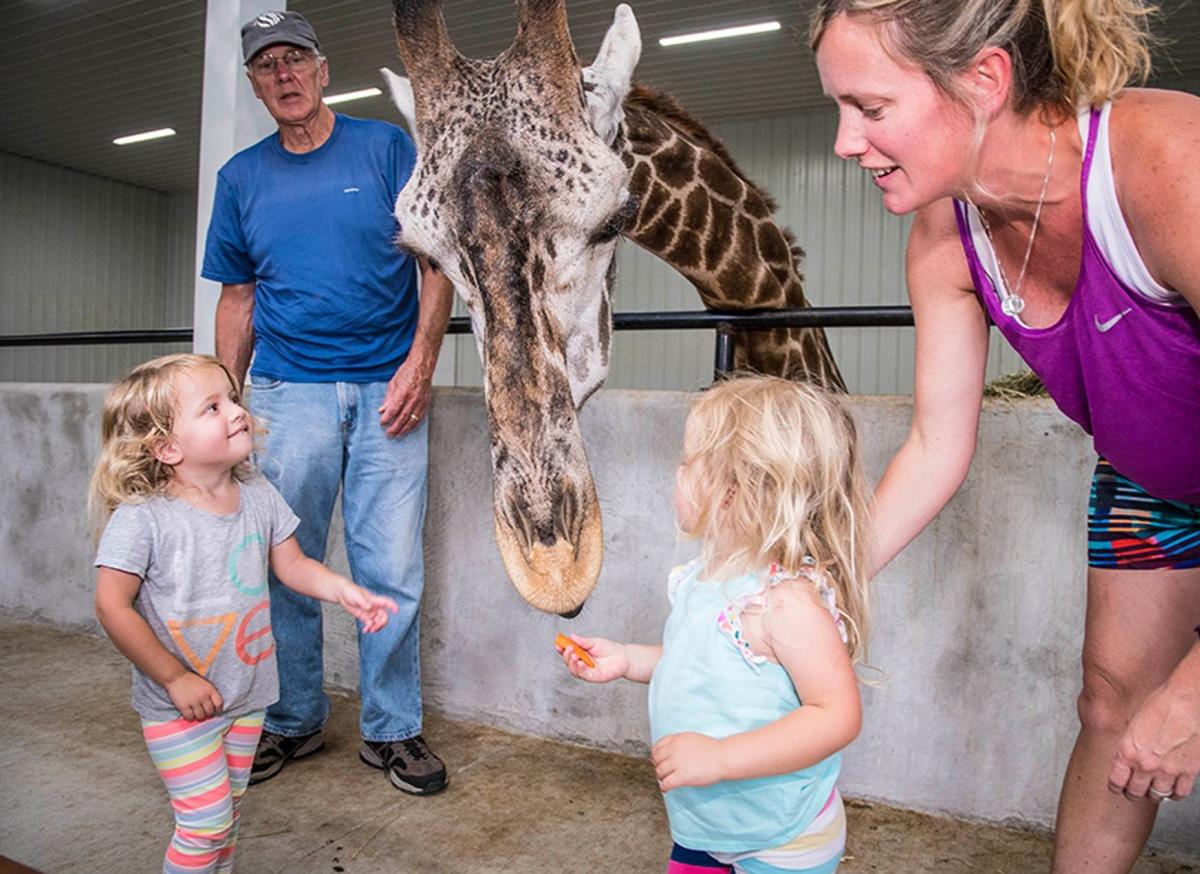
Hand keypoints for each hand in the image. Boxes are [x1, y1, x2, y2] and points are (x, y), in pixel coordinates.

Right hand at [165, 672, 223, 720]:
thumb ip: (210, 694)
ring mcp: (193, 701)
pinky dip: (190, 717)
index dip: (218, 709)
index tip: (214, 710)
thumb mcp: (205, 684)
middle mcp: (203, 696)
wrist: (177, 677)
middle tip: (203, 712)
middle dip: (207, 713)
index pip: (219, 703)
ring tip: (195, 713)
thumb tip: (214, 707)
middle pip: (210, 711)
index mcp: (210, 690)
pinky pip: (190, 717)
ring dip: (198, 716)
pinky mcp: (183, 706)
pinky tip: (188, 714)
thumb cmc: (192, 680)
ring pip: (200, 716)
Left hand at [337, 583, 399, 632]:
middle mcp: (374, 606)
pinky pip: (370, 624)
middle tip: (375, 627)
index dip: (393, 606)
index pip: (386, 602)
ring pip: (377, 621)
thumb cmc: (350, 591)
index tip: (396, 611)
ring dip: (375, 627)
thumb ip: (364, 602)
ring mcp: (369, 612)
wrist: (342, 594)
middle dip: (382, 623)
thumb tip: (369, 607)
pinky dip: (369, 628)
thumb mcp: (357, 596)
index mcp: (374, 600)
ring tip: (369, 630)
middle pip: (384, 616)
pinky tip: (365, 630)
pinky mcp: (364, 616)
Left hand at [379, 358, 431, 437]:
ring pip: (412, 420)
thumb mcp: (393, 383)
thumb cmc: (408, 371)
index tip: (382, 423)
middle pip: (402, 418)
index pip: (393, 409)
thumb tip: (382, 410)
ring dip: (404, 429)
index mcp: (403, 392)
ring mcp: (420, 402)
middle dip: (395, 428)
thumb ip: (388, 398)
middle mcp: (413, 399)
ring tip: (398, 435)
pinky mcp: (426, 403)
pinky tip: (409, 428)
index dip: (387, 418)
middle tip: (389, 434)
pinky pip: (420, 417)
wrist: (422, 366)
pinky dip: (414, 424)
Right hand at [556, 634, 627, 682]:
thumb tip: (572, 636)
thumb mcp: (595, 642)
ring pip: (573, 669)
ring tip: (574, 655)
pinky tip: (580, 663)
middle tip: (569, 648)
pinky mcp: (593, 677)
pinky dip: (580, 669)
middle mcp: (582, 662)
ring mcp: (586, 670)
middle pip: (568, 661)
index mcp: (581, 653)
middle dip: (566, 655)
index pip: (568, 652)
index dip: (561, 649)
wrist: (623, 657)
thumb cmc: (609, 649)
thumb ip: (583, 641)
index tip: (558, 644)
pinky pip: (583, 674)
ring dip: (571, 663)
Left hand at [651, 732, 724, 791]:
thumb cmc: (712, 750)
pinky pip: (665, 783)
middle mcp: (674, 749)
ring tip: (665, 780)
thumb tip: (670, 751)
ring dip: (661, 777)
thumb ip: (679, 743)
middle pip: (656, 759)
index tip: (657, 761)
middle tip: (661, 772)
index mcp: (677, 739)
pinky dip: (663, 787)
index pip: (657, 746)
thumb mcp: (692, 739)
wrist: (723, 758)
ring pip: (659, 772)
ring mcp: (677, 763)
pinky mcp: (682, 776)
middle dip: (658, 766)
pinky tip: (666, 789)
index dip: (656, 755)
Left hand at [1108, 682, 1199, 801]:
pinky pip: (1180, 793)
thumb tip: (1127, 757)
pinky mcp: (1188, 772)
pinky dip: (1175, 794)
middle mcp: (1146, 764)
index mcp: (1128, 751)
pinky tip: (1172, 790)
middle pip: (1135, 792)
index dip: (1115, 787)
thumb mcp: (1134, 724)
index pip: (1116, 781)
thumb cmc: (1161, 705)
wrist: (1187, 701)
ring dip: (1153, 794)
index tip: (1117, 788)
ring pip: (1157, 795)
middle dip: (1133, 793)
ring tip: (1152, 791)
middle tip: (1133, 791)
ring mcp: (1168, 770)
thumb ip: (1130, 745)